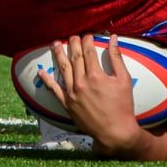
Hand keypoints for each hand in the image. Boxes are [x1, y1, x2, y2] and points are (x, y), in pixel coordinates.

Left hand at [45, 35, 141, 154]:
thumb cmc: (123, 106)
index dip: (88, 41)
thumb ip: (117, 57)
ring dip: (59, 54)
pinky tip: (41, 72)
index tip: (88, 35)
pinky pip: (54, 90)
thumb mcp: (124, 80)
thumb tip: (113, 38)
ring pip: (63, 69)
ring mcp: (72, 93)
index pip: (88, 51)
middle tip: (73, 35)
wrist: (115, 131)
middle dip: (73, 43)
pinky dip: (47, 80)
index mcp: (96, 75)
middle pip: (75, 57)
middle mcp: (81, 82)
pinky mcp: (67, 104)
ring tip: (55, 43)